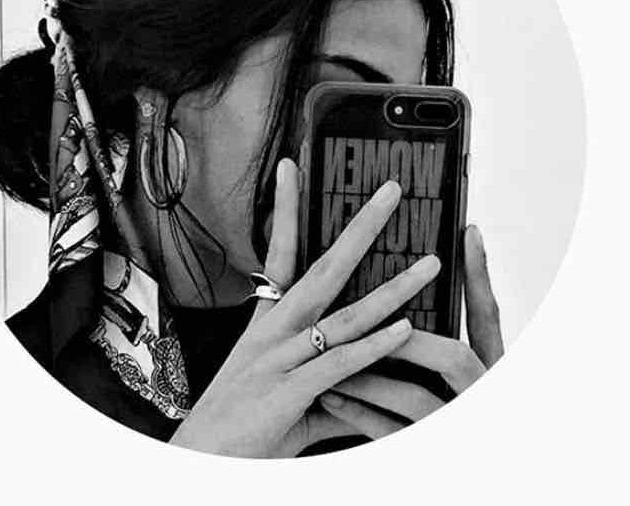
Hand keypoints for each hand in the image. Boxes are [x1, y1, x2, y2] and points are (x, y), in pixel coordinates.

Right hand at [169, 159, 438, 456]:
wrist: (202, 460)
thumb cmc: (237, 426)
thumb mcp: (281, 393)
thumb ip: (323, 384)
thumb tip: (354, 384)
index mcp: (268, 324)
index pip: (279, 253)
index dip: (286, 209)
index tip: (292, 169)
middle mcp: (273, 331)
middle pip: (323, 267)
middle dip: (361, 227)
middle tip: (392, 193)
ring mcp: (280, 358)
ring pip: (343, 313)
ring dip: (391, 288)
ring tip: (427, 265)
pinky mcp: (289, 391)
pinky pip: (340, 362)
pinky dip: (374, 345)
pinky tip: (404, 329)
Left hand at [319, 224, 503, 438]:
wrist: (459, 473)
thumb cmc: (455, 412)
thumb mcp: (471, 376)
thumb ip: (461, 331)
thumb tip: (450, 266)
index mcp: (489, 374)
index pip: (490, 321)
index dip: (479, 278)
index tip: (465, 235)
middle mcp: (478, 400)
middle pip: (455, 359)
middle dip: (408, 334)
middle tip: (375, 307)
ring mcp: (451, 429)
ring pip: (414, 397)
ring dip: (370, 371)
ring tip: (330, 352)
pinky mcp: (423, 456)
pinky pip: (389, 433)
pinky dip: (359, 411)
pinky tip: (331, 396)